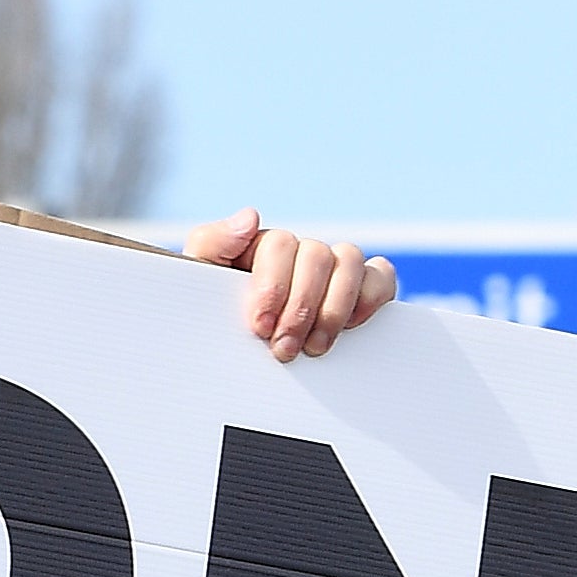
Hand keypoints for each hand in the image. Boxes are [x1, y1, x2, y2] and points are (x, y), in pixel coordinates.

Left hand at [184, 206, 396, 360]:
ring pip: (350, 260)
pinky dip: (371, 295)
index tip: (259, 327)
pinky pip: (380, 276)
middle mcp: (299, 252)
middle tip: (284, 349)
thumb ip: (211, 244)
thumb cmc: (208, 319)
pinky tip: (352, 326)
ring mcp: (331, 268)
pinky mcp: (360, 288)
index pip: (280, 244)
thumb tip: (251, 217)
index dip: (273, 286)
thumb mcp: (196, 282)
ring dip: (334, 307)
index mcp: (261, 246)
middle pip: (316, 255)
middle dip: (301, 307)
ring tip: (314, 348)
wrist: (225, 359)